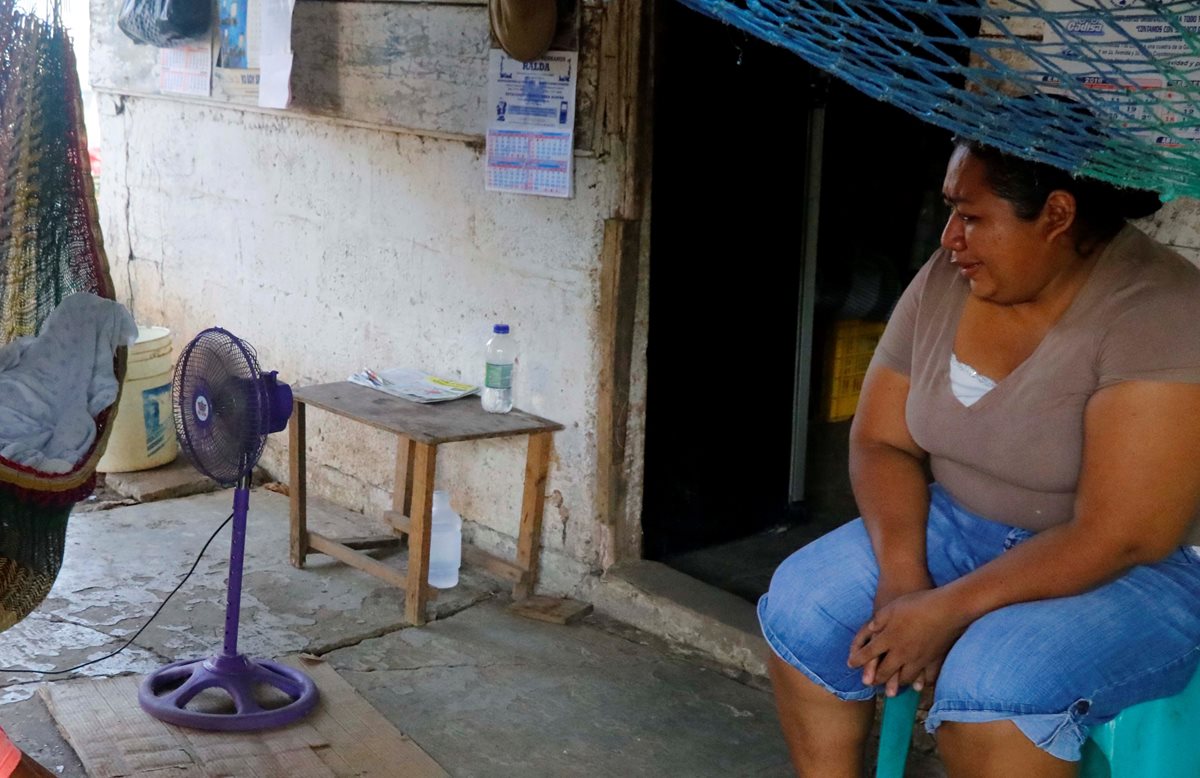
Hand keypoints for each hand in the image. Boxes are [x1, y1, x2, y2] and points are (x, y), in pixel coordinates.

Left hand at [848, 588, 966, 694]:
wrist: (947, 608)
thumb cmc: (917, 604)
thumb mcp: (891, 607)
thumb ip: (878, 620)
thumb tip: (870, 629)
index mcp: (888, 638)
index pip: (868, 653)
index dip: (857, 660)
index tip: (850, 664)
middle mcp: (901, 652)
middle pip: (885, 671)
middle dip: (875, 678)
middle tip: (869, 683)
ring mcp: (918, 658)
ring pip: (904, 677)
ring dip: (895, 684)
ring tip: (891, 690)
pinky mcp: (934, 658)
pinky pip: (926, 676)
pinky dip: (920, 683)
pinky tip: (918, 687)